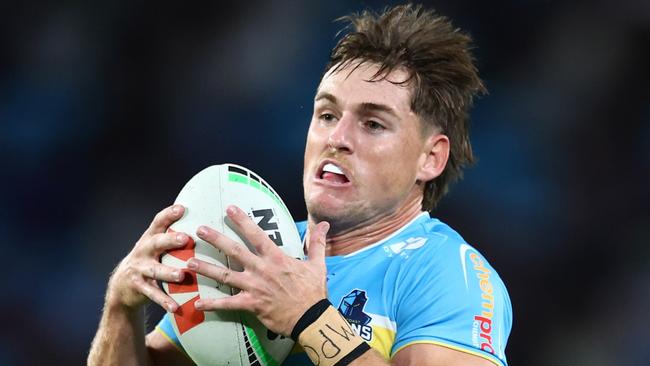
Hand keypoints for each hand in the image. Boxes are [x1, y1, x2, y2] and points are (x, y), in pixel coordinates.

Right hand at [106, 204, 189, 312]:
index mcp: (150, 238)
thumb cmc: (149, 261)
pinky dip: (164, 301)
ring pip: (155, 270)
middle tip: (185, 238)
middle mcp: (143, 251)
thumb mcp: (155, 247)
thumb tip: (200, 224)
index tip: (181, 208)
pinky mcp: (139, 287)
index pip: (158, 222)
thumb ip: (171, 236)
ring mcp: (139, 269)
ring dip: (168, 273)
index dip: (168, 215)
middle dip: (170, 241)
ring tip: (181, 276)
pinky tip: (175, 307)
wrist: (122, 286)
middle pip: (156, 243)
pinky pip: (153, 294)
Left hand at [187, 205, 329, 335]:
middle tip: (200, 230)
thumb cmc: (314, 291)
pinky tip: (197, 303)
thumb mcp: (317, 264)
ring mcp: (254, 287)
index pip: (256, 235)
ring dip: (207, 269)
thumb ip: (317, 243)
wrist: (311, 317)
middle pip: (235, 251)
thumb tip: (325, 224)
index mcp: (276, 258)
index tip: (229, 209)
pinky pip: (228, 304)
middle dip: (216, 239)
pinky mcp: (251, 304)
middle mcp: (262, 270)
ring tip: (189, 263)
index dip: (242, 221)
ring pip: (226, 275)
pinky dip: (212, 304)